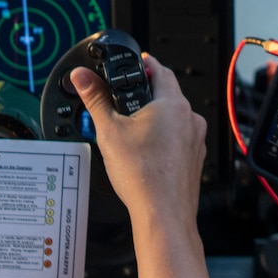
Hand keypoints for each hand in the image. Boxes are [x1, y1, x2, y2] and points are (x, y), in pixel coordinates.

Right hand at [71, 54, 211, 277]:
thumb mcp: (109, 130)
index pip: (160, 70)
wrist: (163, 215)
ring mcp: (195, 141)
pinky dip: (163, 139)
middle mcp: (190, 119)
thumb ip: (95, 99)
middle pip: (167, 94)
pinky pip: (178, 140)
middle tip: (126, 96)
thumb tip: (82, 77)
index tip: (136, 62)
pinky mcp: (193, 160)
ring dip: (155, 117)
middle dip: (146, 93)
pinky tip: (145, 151)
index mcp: (173, 104)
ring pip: (173, 119)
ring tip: (131, 128)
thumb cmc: (143, 176)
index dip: (144, 64)